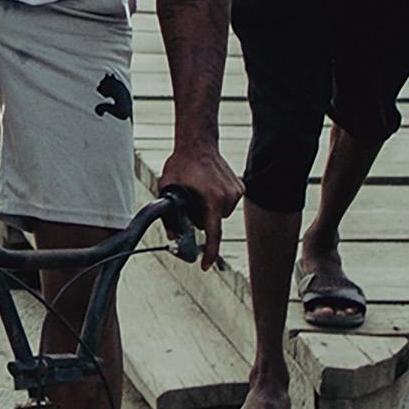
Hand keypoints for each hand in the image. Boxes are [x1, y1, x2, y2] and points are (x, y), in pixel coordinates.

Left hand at [155, 145, 241, 268]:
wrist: (198, 143)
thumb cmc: (182, 163)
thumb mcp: (168, 189)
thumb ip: (169, 214)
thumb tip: (172, 235)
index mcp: (212, 199)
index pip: (213, 234)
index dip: (209, 252)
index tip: (205, 265)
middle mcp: (228, 197)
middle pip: (212, 223)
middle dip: (200, 219)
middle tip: (189, 202)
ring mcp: (236, 192)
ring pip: (220, 214)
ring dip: (209, 210)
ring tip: (198, 191)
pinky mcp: (240, 187)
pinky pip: (227, 204)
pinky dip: (217, 201)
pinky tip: (208, 187)